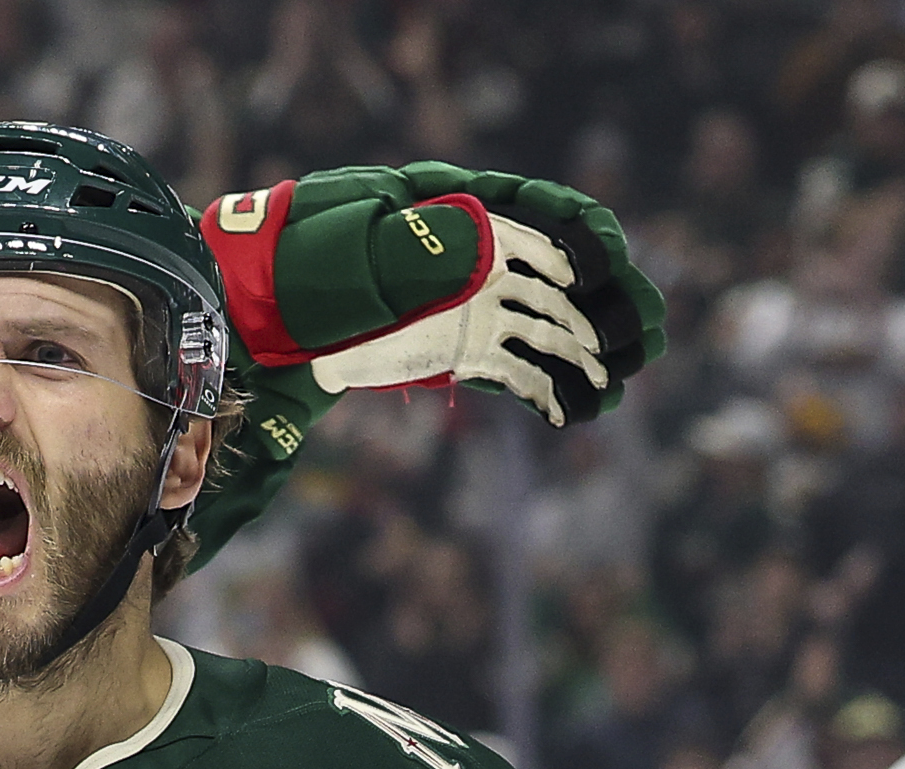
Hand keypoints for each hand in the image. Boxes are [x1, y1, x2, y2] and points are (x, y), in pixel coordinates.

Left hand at [201, 164, 661, 426]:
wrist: (262, 317)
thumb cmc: (304, 270)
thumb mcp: (357, 250)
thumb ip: (422, 246)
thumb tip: (489, 247)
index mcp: (457, 221)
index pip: (535, 216)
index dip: (580, 238)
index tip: (609, 263)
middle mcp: (474, 263)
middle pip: (558, 278)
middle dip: (604, 306)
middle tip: (642, 339)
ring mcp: (469, 309)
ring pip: (544, 330)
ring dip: (583, 357)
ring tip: (614, 388)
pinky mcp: (457, 352)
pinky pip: (512, 370)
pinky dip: (542, 392)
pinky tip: (569, 417)